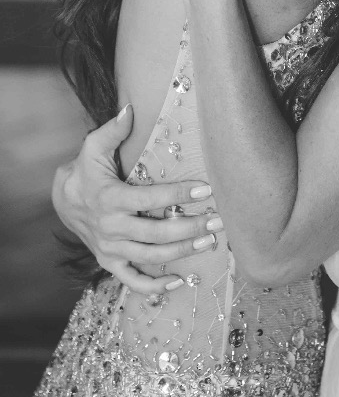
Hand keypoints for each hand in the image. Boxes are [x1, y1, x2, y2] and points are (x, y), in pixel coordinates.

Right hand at [52, 105, 225, 294]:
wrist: (62, 200)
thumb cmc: (85, 170)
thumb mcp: (92, 147)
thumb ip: (112, 129)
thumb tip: (130, 108)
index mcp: (109, 198)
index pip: (150, 199)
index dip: (179, 194)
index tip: (207, 188)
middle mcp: (110, 228)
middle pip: (157, 234)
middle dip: (191, 228)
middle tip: (219, 221)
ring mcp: (110, 249)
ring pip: (151, 257)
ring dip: (183, 252)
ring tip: (210, 242)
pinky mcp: (110, 262)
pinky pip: (131, 281)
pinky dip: (153, 287)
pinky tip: (178, 282)